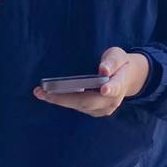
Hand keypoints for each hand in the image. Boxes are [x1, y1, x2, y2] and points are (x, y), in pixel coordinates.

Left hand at [33, 47, 148, 117]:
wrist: (126, 77)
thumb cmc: (119, 63)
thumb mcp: (118, 55)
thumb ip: (112, 62)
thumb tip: (103, 70)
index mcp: (121, 83)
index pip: (116, 87)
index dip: (110, 88)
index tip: (104, 88)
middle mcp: (112, 101)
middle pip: (89, 101)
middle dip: (65, 98)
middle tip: (44, 92)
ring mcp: (103, 109)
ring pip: (81, 106)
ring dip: (60, 100)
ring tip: (40, 93)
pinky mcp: (95, 111)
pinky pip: (78, 106)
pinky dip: (63, 101)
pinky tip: (48, 95)